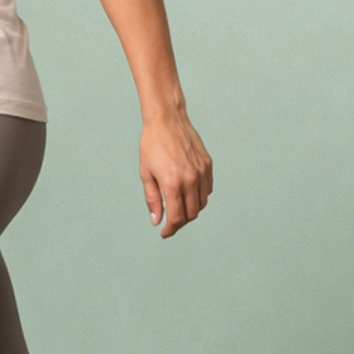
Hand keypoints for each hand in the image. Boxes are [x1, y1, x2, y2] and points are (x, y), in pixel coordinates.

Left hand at [140, 112, 212, 237]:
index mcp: (172, 184)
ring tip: (179, 209)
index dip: (170, 229)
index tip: (165, 233)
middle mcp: (190, 180)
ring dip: (191, 211)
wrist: (167, 120)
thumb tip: (157, 220)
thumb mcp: (146, 174)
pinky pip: (207, 189)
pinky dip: (200, 197)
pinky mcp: (207, 165)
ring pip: (202, 203)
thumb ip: (152, 199)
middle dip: (180, 222)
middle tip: (171, 223)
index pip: (176, 217)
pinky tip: (189, 195)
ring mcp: (201, 172)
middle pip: (191, 214)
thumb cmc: (152, 145)